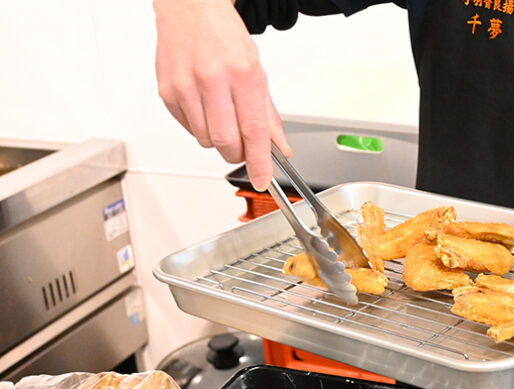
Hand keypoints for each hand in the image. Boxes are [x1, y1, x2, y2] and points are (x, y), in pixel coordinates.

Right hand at [154, 0, 290, 189]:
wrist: (189, 9)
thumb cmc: (223, 36)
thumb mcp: (257, 71)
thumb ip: (268, 114)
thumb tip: (279, 147)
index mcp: (241, 73)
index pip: (253, 130)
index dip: (259, 161)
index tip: (263, 179)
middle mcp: (212, 79)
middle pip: (226, 141)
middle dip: (238, 154)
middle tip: (244, 147)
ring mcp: (186, 86)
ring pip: (206, 140)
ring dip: (219, 140)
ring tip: (223, 116)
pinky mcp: (168, 92)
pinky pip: (189, 128)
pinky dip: (201, 128)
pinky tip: (206, 107)